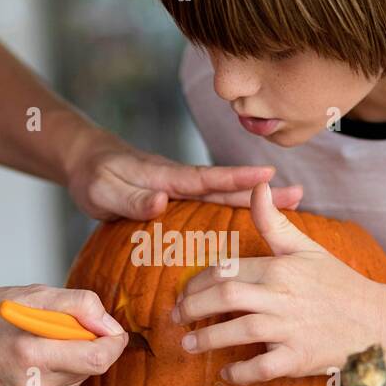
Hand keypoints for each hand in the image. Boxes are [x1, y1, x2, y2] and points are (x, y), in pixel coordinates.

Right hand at [0, 285, 126, 385]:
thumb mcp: (30, 294)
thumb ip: (77, 305)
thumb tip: (109, 323)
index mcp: (30, 354)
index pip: (97, 359)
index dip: (113, 341)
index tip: (112, 327)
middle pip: (91, 368)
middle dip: (91, 344)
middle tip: (68, 322)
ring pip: (79, 378)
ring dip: (75, 356)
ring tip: (45, 338)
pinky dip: (61, 368)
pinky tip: (36, 355)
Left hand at [63, 127, 302, 219]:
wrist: (87, 164)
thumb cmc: (94, 177)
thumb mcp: (103, 191)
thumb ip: (131, 198)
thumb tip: (160, 202)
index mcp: (166, 179)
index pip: (206, 179)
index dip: (236, 180)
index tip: (267, 176)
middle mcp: (181, 183)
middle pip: (226, 189)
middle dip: (262, 193)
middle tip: (299, 195)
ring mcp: (183, 192)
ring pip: (224, 197)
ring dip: (256, 202)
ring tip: (292, 206)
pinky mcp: (181, 202)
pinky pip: (213, 207)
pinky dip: (236, 210)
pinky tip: (255, 222)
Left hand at [172, 183, 385, 383]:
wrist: (376, 323)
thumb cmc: (337, 284)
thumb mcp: (306, 248)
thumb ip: (274, 221)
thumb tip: (257, 186)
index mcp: (280, 268)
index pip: (228, 270)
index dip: (199, 282)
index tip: (186, 293)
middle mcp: (282, 296)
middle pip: (226, 297)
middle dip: (193, 307)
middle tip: (176, 317)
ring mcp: (290, 329)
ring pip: (238, 331)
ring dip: (206, 339)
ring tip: (188, 344)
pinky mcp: (298, 358)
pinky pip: (261, 367)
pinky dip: (239, 372)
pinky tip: (225, 373)